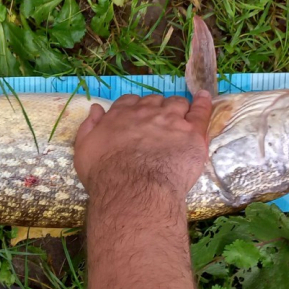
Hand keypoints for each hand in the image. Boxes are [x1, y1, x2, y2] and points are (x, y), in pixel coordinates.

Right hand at [74, 92, 212, 198]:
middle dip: (156, 109)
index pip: (130, 102)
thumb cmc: (104, 175)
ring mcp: (171, 120)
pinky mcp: (192, 133)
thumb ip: (89, 127)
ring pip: (177, 104)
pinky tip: (205, 98)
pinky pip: (201, 111)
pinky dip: (203, 103)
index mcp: (120, 115)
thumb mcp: (84, 149)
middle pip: (155, 101)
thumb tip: (96, 108)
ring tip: (180, 117)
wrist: (132, 189)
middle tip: (158, 124)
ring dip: (177, 108)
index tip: (137, 117)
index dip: (135, 108)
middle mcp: (146, 112)